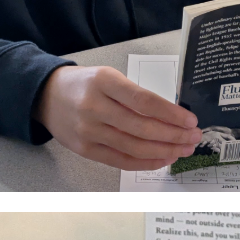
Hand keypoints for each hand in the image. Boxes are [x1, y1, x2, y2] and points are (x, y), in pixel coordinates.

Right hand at [33, 64, 201, 170]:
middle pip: (142, 127)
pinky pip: (121, 160)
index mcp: (104, 82)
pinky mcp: (85, 149)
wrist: (45, 96)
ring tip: (184, 149)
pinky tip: (164, 159)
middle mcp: (94, 107)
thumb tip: (174, 117)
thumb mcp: (109, 77)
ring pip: (134, 147)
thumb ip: (136, 95)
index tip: (191, 121)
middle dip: (174, 135)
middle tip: (194, 138)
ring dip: (165, 151)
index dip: (171, 114)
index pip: (144, 101)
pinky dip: (146, 162)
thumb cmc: (86, 85)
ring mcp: (88, 131)